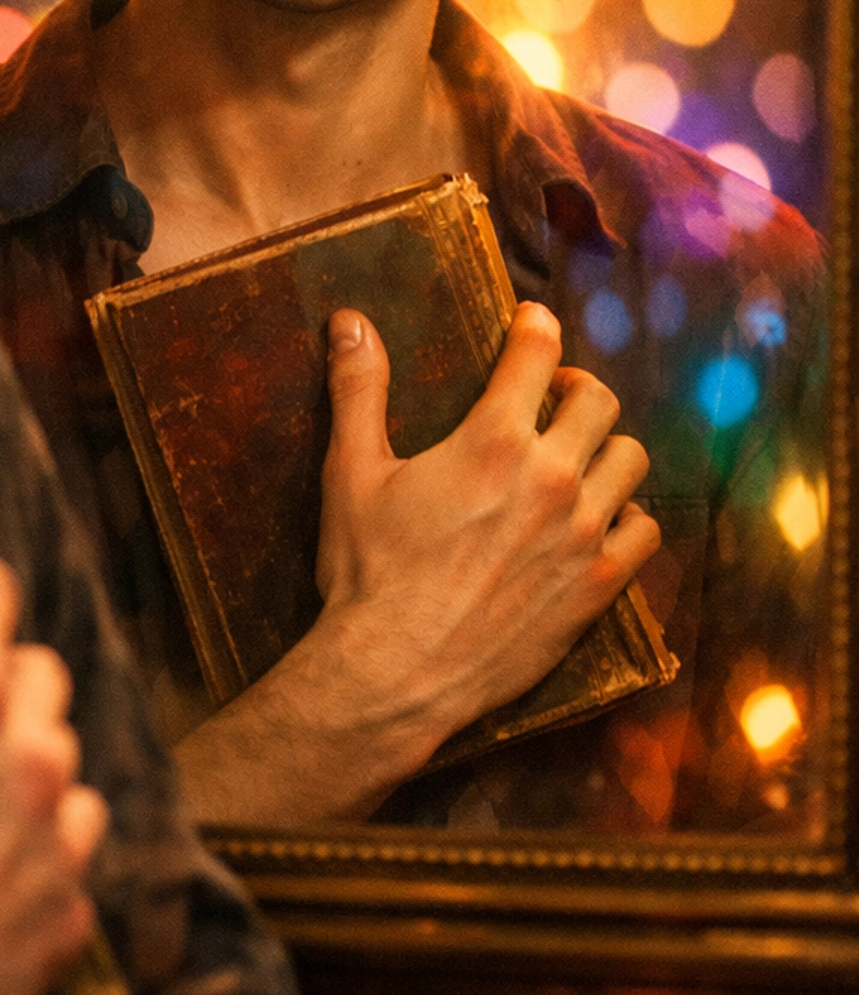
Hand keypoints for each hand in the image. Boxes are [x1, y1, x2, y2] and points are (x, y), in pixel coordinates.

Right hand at [174, 302, 654, 826]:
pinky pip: (645, 530)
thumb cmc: (368, 571)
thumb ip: (358, 390)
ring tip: (578, 459)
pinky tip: (598, 521)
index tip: (531, 322)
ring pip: (631, 460)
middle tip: (551, 399)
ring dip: (605, 449)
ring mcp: (583, 533)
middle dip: (574, 388)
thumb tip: (349, 322)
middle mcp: (551, 477)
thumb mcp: (351, 473)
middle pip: (598, 401)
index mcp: (493, 439)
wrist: (396, 672)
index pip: (536, 352)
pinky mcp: (598, 585)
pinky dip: (627, 517)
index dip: (535, 326)